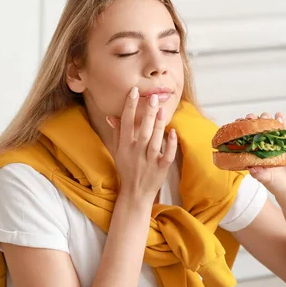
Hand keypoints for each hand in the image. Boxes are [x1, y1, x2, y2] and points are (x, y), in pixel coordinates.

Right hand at [106, 87, 177, 203]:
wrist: (135, 194)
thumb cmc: (126, 170)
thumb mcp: (118, 152)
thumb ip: (117, 134)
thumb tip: (111, 116)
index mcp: (125, 147)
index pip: (126, 123)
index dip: (130, 107)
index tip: (134, 92)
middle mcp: (136, 153)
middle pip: (142, 130)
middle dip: (147, 113)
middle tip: (152, 97)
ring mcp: (149, 162)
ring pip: (155, 141)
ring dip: (158, 126)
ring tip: (162, 110)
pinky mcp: (161, 169)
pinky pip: (167, 156)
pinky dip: (171, 145)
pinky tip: (173, 132)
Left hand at [244, 112, 285, 202]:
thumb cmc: (275, 183)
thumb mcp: (265, 179)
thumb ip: (259, 174)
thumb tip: (251, 169)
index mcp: (254, 151)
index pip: (245, 136)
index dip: (241, 128)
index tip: (237, 123)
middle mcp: (264, 144)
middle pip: (256, 127)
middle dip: (252, 120)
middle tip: (250, 118)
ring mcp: (276, 142)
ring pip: (269, 125)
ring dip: (265, 118)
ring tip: (264, 117)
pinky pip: (285, 129)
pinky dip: (282, 121)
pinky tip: (279, 116)